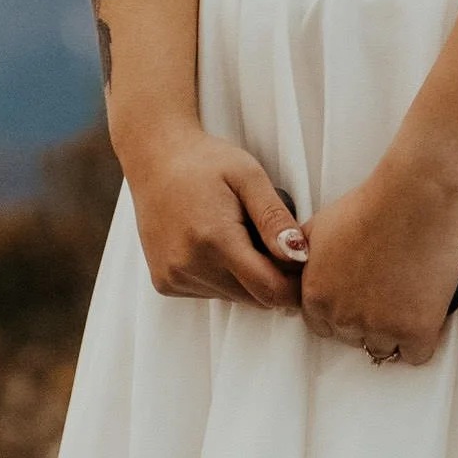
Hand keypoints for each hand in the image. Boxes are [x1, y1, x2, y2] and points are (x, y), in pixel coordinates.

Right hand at [119, 124, 307, 309]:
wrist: (155, 158)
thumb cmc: (206, 162)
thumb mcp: (249, 176)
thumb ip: (274, 218)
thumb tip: (299, 256)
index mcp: (215, 239)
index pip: (270, 291)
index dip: (294, 285)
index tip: (302, 264)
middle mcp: (190, 265)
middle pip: (254, 299)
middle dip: (272, 278)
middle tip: (270, 240)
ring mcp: (174, 277)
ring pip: (233, 298)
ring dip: (246, 278)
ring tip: (239, 236)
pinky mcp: (164, 282)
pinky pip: (210, 294)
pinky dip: (222, 277)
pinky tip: (215, 244)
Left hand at [298, 156, 457, 367]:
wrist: (414, 195)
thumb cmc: (371, 203)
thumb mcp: (318, 227)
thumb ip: (299, 256)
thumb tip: (290, 269)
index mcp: (316, 296)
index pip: (322, 326)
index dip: (342, 309)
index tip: (359, 296)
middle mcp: (343, 316)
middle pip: (352, 337)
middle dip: (365, 319)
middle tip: (384, 292)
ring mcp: (379, 326)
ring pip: (382, 348)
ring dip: (392, 330)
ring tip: (405, 301)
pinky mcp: (415, 329)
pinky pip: (415, 355)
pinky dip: (420, 339)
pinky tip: (423, 315)